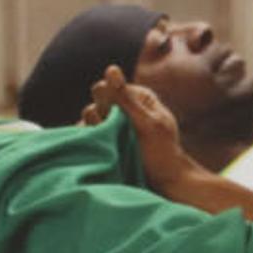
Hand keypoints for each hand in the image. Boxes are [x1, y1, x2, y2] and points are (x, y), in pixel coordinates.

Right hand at [79, 65, 192, 194]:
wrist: (165, 183)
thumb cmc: (162, 152)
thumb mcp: (146, 123)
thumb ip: (126, 99)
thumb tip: (111, 69)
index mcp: (137, 97)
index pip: (109, 88)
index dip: (107, 101)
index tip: (117, 116)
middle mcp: (124, 107)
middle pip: (97, 101)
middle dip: (100, 115)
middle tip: (115, 131)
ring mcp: (113, 125)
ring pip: (89, 117)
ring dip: (94, 128)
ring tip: (111, 142)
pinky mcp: (106, 141)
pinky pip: (87, 135)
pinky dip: (89, 140)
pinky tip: (99, 148)